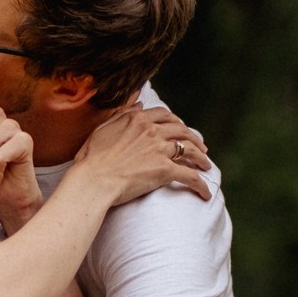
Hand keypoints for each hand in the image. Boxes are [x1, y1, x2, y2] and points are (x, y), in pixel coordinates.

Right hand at [69, 104, 211, 204]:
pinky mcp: (165, 170)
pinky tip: (205, 193)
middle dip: (193, 138)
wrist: (93, 180)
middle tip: (199, 147)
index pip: (164, 115)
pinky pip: (190, 176)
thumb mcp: (102, 129)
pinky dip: (200, 184)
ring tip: (206, 165)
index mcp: (137, 120)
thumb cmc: (91, 159)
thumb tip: (139, 103)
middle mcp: (152, 131)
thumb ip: (122, 114)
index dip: (175, 121)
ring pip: (189, 149)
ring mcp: (160, 150)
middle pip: (181, 130)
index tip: (179, 128)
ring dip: (201, 157)